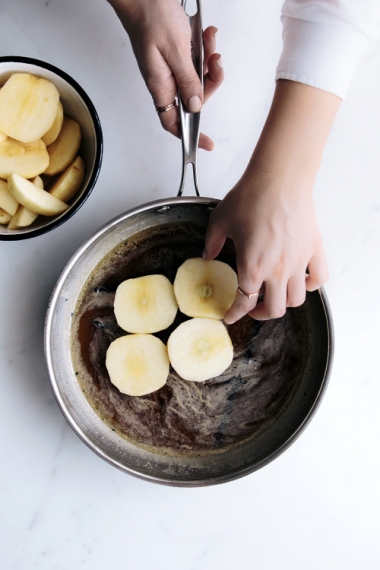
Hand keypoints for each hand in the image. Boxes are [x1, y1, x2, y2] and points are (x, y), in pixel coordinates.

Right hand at [107, 0, 223, 149]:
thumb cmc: (151, 17)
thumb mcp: (175, 51)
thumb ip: (187, 80)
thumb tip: (196, 107)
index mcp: (161, 86)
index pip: (174, 123)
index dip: (190, 136)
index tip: (206, 144)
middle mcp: (166, 81)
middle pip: (195, 98)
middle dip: (211, 81)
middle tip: (216, 61)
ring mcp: (171, 69)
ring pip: (199, 79)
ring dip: (210, 61)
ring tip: (209, 39)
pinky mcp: (177, 55)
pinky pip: (197, 62)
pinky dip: (205, 49)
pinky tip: (205, 34)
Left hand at [204, 171, 327, 321]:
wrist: (278, 178)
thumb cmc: (250, 197)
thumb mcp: (219, 221)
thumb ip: (211, 243)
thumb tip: (208, 255)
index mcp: (252, 267)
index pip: (244, 302)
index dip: (235, 313)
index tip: (230, 316)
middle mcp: (277, 270)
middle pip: (274, 309)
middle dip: (261, 314)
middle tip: (253, 308)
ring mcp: (298, 262)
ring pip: (297, 299)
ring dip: (285, 302)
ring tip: (276, 295)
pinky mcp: (314, 250)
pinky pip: (319, 278)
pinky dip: (311, 285)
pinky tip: (302, 280)